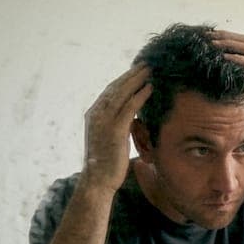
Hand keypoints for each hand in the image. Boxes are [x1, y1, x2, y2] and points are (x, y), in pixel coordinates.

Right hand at [82, 63, 150, 192]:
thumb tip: (130, 119)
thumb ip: (118, 126)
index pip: (110, 92)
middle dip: (131, 74)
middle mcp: (96, 114)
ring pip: (122, 93)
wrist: (98, 180)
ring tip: (150, 70)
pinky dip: (140, 95)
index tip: (136, 71)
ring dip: (137, 79)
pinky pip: (129, 107)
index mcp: (93, 115)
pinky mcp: (114, 130)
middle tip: (145, 64)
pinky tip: (150, 88)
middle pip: (115, 88)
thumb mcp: (110, 139)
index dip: (123, 80)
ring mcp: (104, 121)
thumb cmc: (107, 164)